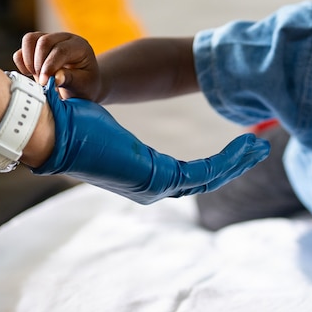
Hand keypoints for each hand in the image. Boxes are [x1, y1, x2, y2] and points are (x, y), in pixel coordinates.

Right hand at [14, 31, 103, 100]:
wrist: (82, 84)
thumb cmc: (85, 85)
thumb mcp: (83, 85)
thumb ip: (70, 80)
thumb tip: (55, 78)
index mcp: (79, 46)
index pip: (60, 50)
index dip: (49, 66)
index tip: (44, 83)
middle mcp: (64, 38)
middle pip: (43, 42)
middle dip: (38, 64)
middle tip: (42, 83)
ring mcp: (49, 39)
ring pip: (30, 39)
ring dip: (28, 61)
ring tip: (36, 76)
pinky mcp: (36, 46)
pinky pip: (22, 48)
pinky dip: (22, 62)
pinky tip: (31, 74)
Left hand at [32, 78, 269, 203]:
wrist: (52, 129)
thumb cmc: (70, 123)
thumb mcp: (102, 127)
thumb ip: (116, 135)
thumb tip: (102, 123)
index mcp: (140, 178)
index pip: (188, 176)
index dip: (216, 163)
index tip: (237, 148)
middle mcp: (149, 189)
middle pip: (205, 180)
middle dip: (234, 164)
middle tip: (259, 148)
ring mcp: (154, 188)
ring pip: (209, 177)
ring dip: (237, 161)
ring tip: (260, 145)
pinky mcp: (157, 179)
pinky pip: (203, 171)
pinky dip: (227, 159)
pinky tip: (244, 146)